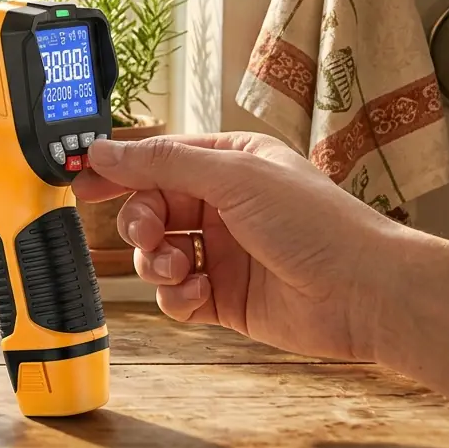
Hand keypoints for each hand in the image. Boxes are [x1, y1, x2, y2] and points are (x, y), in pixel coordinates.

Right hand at [73, 132, 396, 361]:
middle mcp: (225, 206)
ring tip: (175, 269)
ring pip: (156, 255)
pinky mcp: (224, 297)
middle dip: (140, 223)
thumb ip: (161, 162)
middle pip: (151, 209)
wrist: (365, 293)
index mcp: (230, 164)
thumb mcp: (233, 175)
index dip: (119, 171)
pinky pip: (175, 295)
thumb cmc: (317, 224)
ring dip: (154, 263)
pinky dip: (175, 296)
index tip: (82, 183)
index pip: (158, 161)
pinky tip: (196, 293)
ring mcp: (223, 253)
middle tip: (147, 234)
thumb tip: (102, 150)